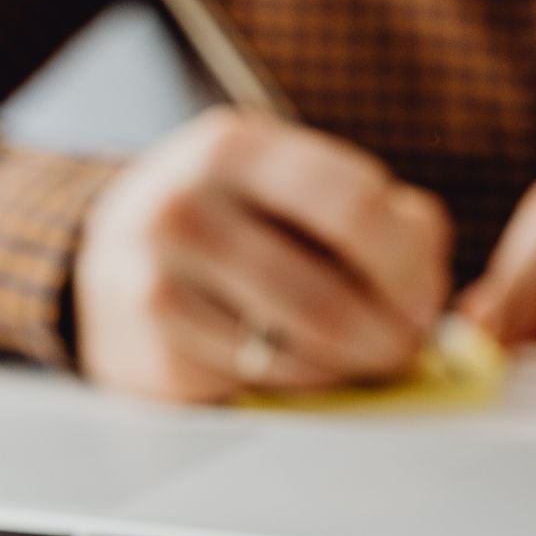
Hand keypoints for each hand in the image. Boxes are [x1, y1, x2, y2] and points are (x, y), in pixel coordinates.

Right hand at [73, 107, 452, 401]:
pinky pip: (257, 384)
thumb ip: (378, 211)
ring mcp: (158, 281)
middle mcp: (184, 207)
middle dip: (386, 335)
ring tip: (363, 360)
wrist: (109, 264)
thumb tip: (427, 279)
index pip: (351, 202)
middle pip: (325, 292)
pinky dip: (298, 387)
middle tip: (405, 348)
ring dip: (348, 369)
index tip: (424, 300)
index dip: (405, 264)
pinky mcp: (153, 351)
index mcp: (232, 148)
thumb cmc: (227, 221)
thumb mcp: (287, 184)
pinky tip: (301, 369)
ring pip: (295, 350)